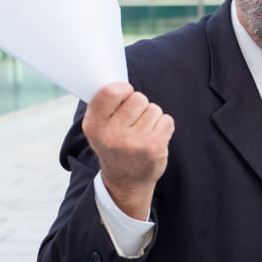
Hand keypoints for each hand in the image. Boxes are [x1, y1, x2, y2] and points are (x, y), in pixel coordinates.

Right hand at [82, 82, 174, 220]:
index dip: (123, 90)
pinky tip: (153, 139)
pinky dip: (163, 127)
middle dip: (140, 106)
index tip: (124, 97)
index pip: (112, 91)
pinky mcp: (154, 148)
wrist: (126, 181)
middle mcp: (112, 135)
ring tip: (142, 133)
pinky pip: (167, 120)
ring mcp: (134, 143)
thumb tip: (120, 79)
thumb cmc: (114, 145)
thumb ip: (105, 104)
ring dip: (152, 117)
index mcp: (94, 125)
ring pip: (154, 109)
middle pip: (138, 98)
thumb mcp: (98, 127)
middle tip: (133, 123)